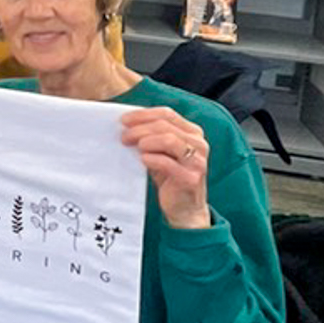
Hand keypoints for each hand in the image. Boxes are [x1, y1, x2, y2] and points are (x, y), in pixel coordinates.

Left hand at [121, 106, 211, 228]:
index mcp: (193, 133)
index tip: (124, 120)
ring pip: (169, 139)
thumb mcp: (162, 153)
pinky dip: (152, 158)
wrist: (184, 209)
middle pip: (165, 126)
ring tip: (133, 146)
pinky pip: (168, 163)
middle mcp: (199, 144)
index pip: (167, 114)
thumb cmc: (170, 177)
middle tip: (124, 137)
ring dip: (146, 140)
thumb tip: (127, 124)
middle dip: (140, 128)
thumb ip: (152, 136)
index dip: (143, 115)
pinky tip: (142, 160)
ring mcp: (197, 161)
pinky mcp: (191, 178)